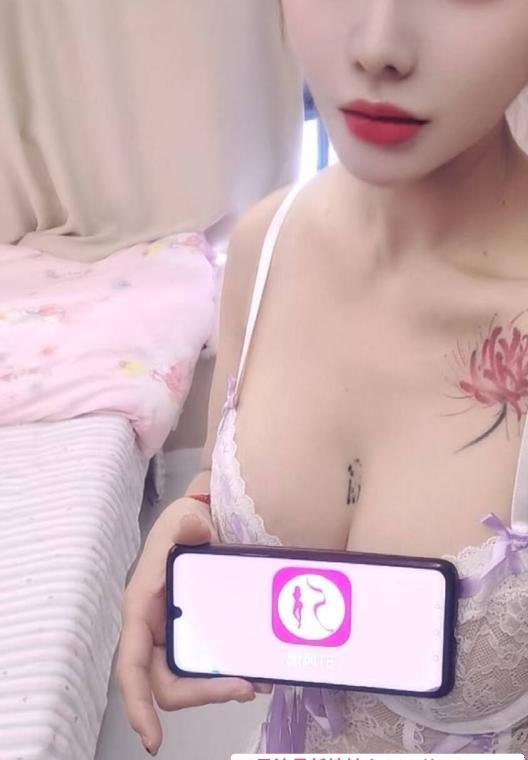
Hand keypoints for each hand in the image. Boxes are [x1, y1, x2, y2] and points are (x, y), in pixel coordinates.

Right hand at [116, 498, 255, 754]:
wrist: (207, 520)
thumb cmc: (186, 523)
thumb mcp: (185, 520)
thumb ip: (188, 526)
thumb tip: (194, 530)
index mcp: (142, 609)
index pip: (132, 665)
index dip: (137, 704)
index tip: (152, 739)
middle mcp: (156, 630)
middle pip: (167, 683)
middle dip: (202, 695)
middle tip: (244, 688)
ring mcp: (178, 635)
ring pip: (191, 679)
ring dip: (218, 689)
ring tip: (256, 682)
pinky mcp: (199, 635)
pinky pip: (209, 666)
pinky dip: (229, 674)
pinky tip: (257, 671)